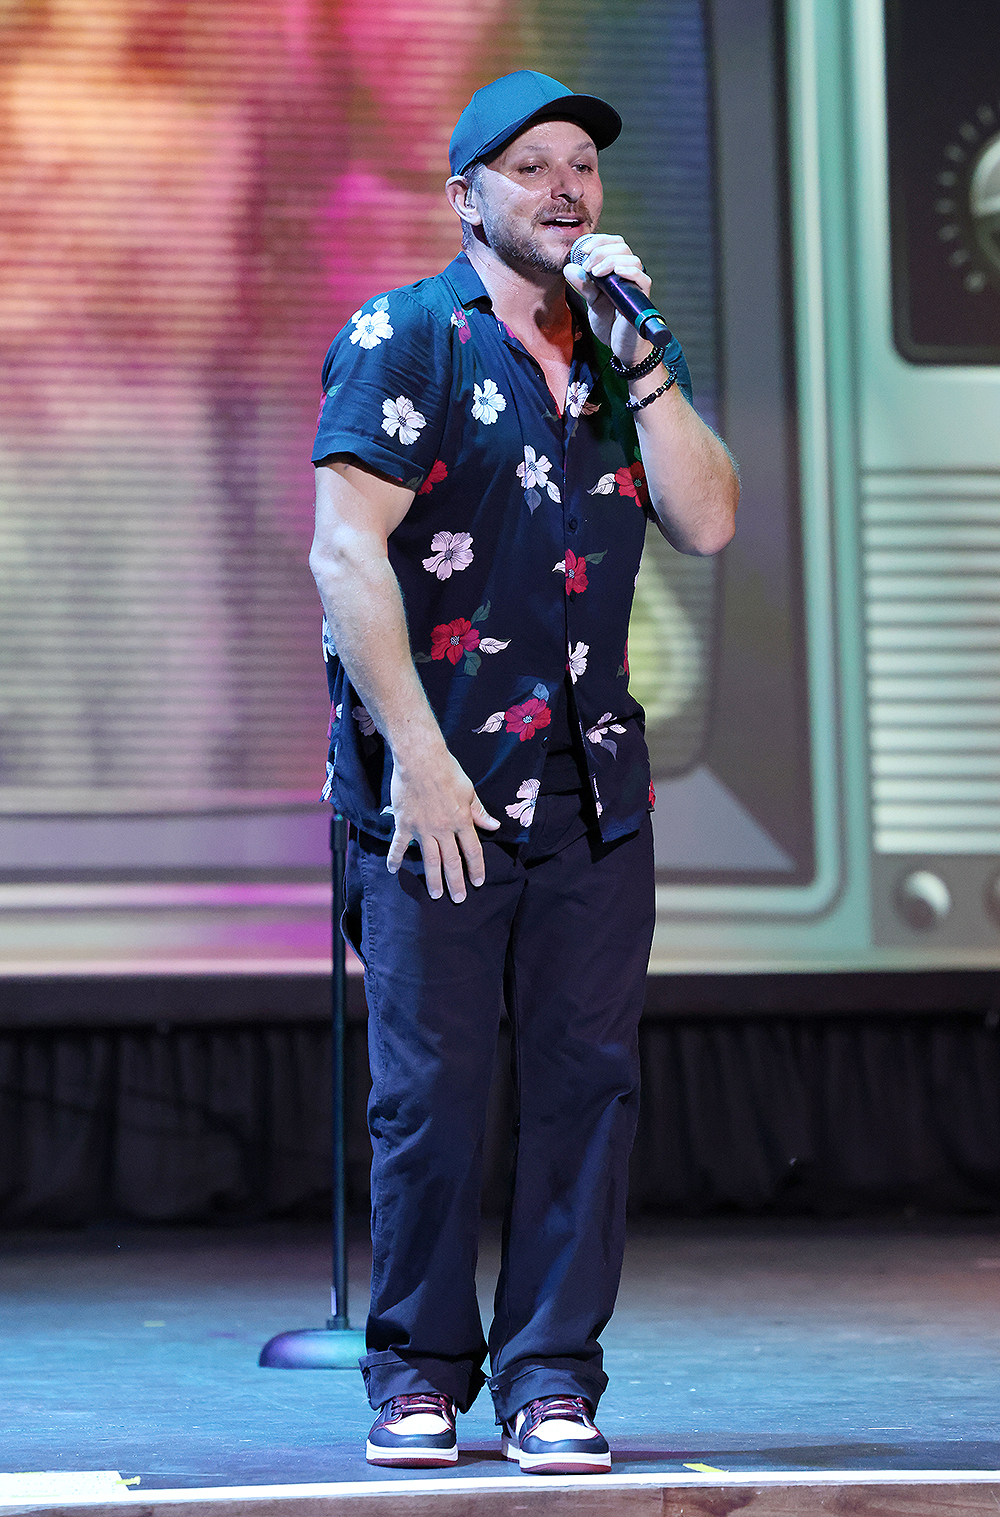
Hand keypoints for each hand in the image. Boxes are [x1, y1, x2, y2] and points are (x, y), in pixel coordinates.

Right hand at [385, 746, 500, 902]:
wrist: (420, 758)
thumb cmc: (448, 771)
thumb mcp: (469, 790)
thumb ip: (479, 812)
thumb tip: (494, 826)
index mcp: (462, 821)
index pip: (473, 851)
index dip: (476, 868)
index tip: (477, 882)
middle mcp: (443, 829)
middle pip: (452, 861)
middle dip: (456, 882)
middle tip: (459, 899)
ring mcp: (422, 828)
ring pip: (430, 859)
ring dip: (433, 879)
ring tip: (435, 895)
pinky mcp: (404, 824)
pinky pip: (399, 845)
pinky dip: (395, 858)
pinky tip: (393, 870)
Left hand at [563, 233, 654, 369]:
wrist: (620, 346)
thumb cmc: (610, 323)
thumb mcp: (591, 302)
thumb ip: (582, 285)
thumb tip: (569, 267)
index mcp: (616, 270)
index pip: (613, 243)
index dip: (599, 241)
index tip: (583, 250)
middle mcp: (629, 273)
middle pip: (621, 246)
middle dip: (601, 251)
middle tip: (587, 266)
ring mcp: (636, 283)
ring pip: (631, 258)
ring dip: (610, 260)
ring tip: (595, 273)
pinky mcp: (642, 295)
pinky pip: (641, 276)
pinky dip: (628, 271)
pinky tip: (614, 273)